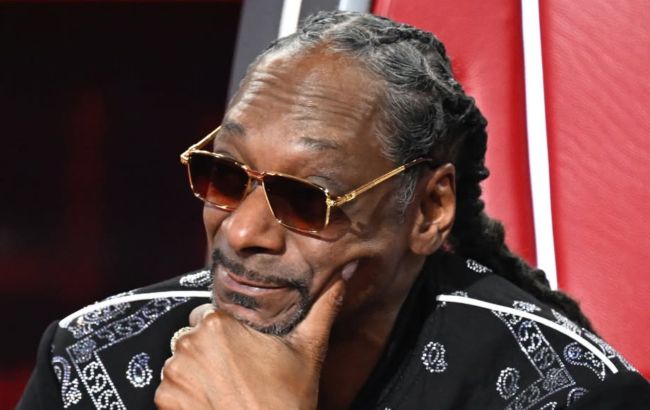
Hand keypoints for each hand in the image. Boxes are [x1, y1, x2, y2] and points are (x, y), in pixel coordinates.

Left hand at [154, 277, 344, 409]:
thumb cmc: (286, 402)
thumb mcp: (309, 350)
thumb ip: (324, 306)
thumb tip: (342, 274)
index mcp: (219, 323)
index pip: (213, 311)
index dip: (230, 329)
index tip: (245, 346)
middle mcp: (189, 343)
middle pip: (197, 334)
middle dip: (214, 348)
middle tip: (241, 370)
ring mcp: (174, 373)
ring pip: (184, 359)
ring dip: (200, 369)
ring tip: (229, 387)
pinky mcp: (165, 400)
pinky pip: (173, 386)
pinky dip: (188, 392)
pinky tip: (215, 401)